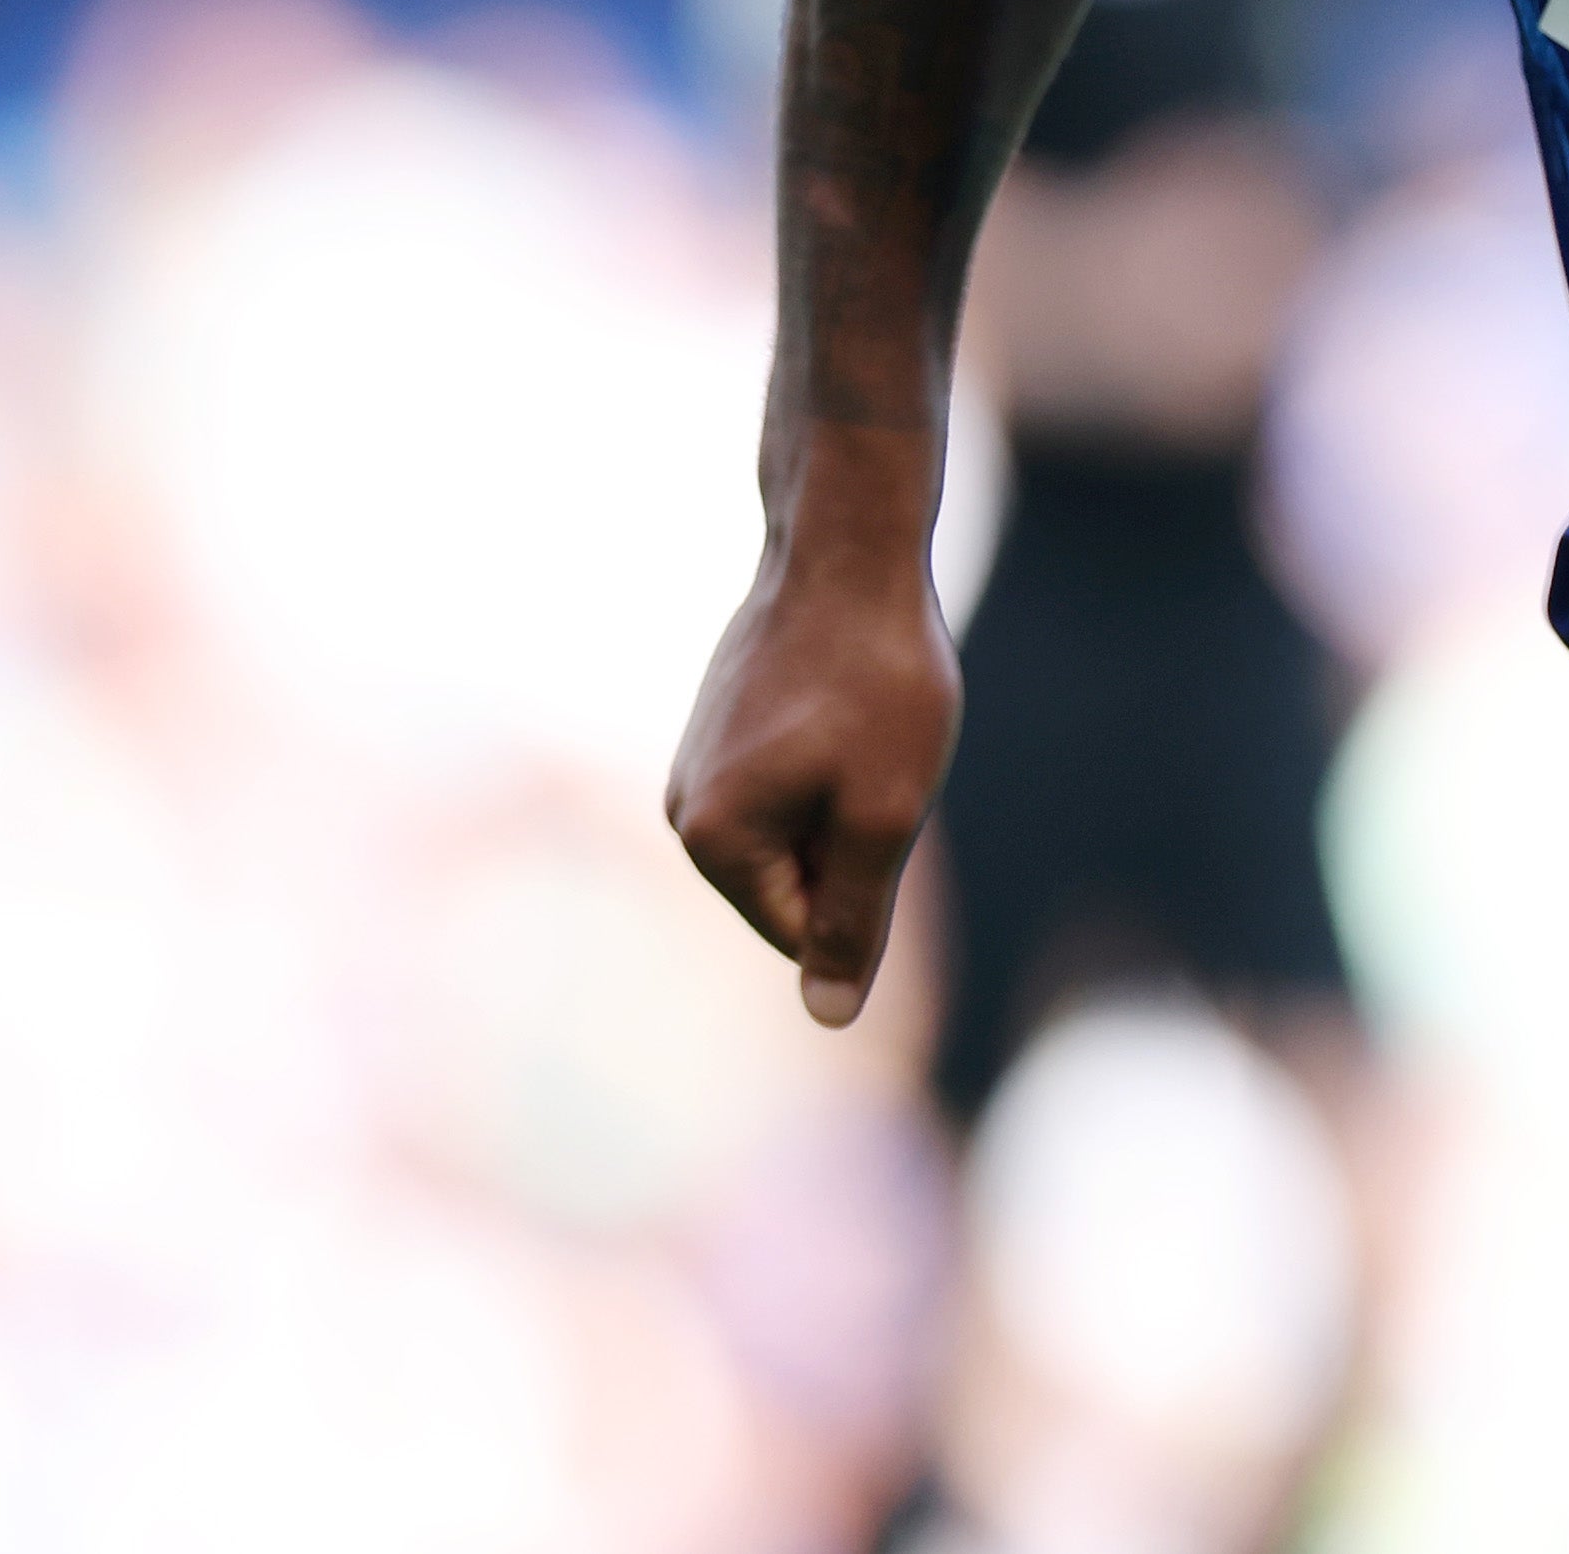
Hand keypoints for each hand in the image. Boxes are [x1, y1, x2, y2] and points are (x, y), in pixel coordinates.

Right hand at [667, 540, 959, 1027]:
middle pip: (795, 882)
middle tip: (880, 756)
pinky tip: (849, 701)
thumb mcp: (885, 816)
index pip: (802, 930)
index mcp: (713, 842)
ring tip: (865, 725)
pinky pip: (790, 782)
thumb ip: (852, 923)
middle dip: (854, 839)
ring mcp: (696, 764)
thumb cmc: (878, 683)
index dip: (867, 880)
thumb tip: (829, 1018)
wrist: (853, 549)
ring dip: (849, 797)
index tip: (883, 794)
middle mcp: (683, 809)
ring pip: (798, 829)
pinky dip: (834, 758)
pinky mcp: (720, 726)